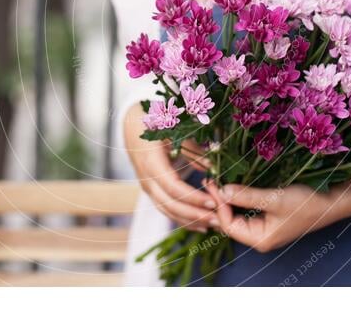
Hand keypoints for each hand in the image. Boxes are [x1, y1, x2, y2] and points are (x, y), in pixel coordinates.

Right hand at [124, 104, 217, 232]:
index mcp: (151, 162)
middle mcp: (147, 179)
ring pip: (167, 211)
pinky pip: (166, 210)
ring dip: (190, 220)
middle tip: (218, 219)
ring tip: (213, 225)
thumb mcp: (174, 130)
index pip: (172, 187)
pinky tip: (200, 225)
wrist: (132, 127)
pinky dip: (183, 219)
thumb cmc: (156, 124)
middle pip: (170, 204)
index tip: (213, 202)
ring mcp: (147, 187)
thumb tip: (212, 165)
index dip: (192, 197)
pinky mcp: (152, 192)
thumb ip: (192, 148)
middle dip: (194, 214)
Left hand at [203, 174, 350, 252]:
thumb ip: (246, 195)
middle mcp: (260, 236)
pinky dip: (238, 195)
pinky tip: (232, 181)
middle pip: (229, 220)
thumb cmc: (307, 201)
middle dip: (218, 201)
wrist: (335, 200)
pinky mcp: (270, 215)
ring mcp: (265, 226)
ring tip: (216, 178)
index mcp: (260, 239)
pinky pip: (246, 207)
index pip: (227, 224)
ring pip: (237, 213)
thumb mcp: (275, 198)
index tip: (212, 182)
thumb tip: (221, 190)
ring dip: (227, 197)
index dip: (217, 203)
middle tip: (209, 178)